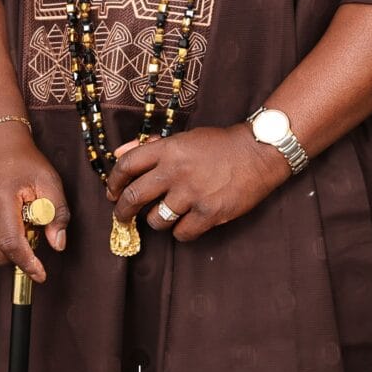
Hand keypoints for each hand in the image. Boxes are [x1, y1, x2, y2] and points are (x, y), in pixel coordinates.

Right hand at [0, 124, 69, 283]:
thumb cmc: (26, 162)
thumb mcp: (50, 182)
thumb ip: (58, 214)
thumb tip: (57, 245)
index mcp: (1, 195)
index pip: (11, 242)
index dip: (27, 263)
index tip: (40, 275)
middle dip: (18, 253)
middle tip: (32, 231)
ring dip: (5, 243)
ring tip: (16, 217)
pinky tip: (1, 214)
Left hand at [106, 126, 288, 242]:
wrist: (258, 153)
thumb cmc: (220, 145)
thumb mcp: (184, 138)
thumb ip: (151, 146)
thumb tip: (119, 154)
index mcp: (168, 149)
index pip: (127, 166)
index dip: (114, 181)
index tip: (112, 191)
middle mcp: (175, 172)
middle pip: (134, 197)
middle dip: (122, 210)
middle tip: (122, 216)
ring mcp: (192, 194)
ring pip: (156, 219)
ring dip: (155, 220)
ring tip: (163, 215)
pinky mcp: (209, 213)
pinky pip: (181, 233)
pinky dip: (180, 231)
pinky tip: (186, 223)